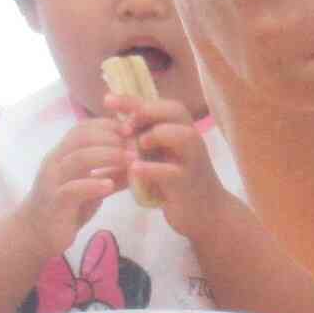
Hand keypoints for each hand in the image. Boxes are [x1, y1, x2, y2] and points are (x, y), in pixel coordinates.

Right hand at [15, 118, 127, 257]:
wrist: (36, 234)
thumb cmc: (67, 207)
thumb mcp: (92, 187)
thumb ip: (111, 174)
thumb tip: (140, 164)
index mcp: (63, 154)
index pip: (82, 128)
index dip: (107, 125)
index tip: (131, 128)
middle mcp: (55, 162)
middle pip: (82, 138)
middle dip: (112, 138)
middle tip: (135, 144)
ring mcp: (53, 181)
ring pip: (79, 158)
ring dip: (108, 156)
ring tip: (131, 160)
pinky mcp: (54, 202)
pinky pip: (73, 189)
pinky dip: (93, 184)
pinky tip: (110, 186)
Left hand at [105, 94, 229, 231]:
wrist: (206, 213)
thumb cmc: (177, 182)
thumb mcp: (160, 157)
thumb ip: (141, 142)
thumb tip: (110, 129)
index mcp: (180, 129)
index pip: (159, 105)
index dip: (133, 100)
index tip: (107, 101)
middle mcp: (190, 140)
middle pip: (176, 111)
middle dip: (146, 111)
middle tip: (124, 125)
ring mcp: (192, 161)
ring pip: (183, 136)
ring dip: (157, 135)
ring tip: (138, 144)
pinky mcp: (187, 184)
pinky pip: (172, 172)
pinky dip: (151, 169)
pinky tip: (134, 170)